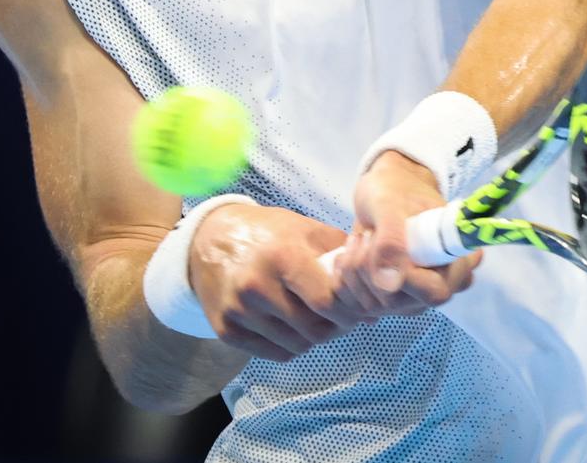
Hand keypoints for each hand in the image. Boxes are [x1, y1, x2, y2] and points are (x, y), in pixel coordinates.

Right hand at [186, 203, 377, 362]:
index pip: (326, 301)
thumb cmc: (270, 234)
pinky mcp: (226, 330)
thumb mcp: (308, 232)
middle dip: (336, 327)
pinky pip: (274, 353)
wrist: (211, 240)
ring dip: (316, 338)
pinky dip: (292, 345)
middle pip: (313, 328)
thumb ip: (344, 261)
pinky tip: (296, 327)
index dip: (350, 311)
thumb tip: (375, 302)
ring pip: (296, 345)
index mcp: (282, 256)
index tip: (359, 309)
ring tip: (320, 320)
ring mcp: (238, 311)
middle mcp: (256, 286)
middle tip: (343, 318)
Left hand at [332, 151, 481, 315]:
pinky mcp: (386, 301)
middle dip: (369, 268)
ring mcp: (411, 297)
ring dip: (353, 271)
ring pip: (372, 306)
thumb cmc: (396, 190)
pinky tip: (348, 255)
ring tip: (359, 239)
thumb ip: (391, 240)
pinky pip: (355, 307)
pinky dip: (343, 280)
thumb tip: (389, 285)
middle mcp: (438, 285)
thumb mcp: (390, 205)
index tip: (380, 241)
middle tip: (367, 235)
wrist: (384, 191)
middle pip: (398, 302)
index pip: (433, 292)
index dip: (402, 276)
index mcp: (456, 262)